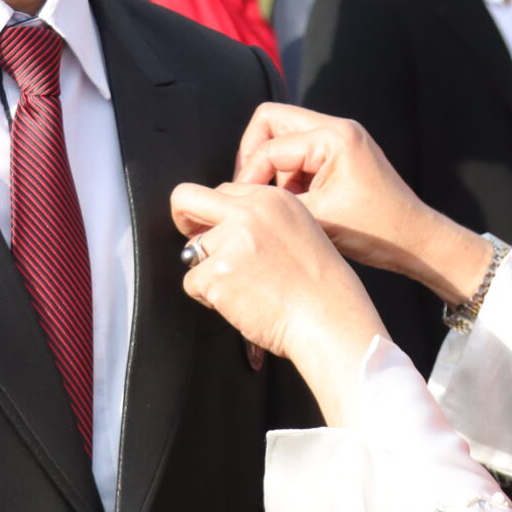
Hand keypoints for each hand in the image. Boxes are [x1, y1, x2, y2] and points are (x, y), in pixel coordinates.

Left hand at [171, 181, 389, 422]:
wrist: (329, 320)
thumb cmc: (320, 288)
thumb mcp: (299, 232)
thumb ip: (262, 220)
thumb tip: (220, 227)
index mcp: (272, 198)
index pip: (224, 190)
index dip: (216, 214)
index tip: (218, 229)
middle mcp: (248, 213)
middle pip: (187, 198)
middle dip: (182, 217)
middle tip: (190, 237)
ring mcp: (231, 242)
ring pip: (191, 252)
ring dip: (209, 272)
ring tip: (244, 289)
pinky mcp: (217, 274)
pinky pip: (192, 283)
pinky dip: (210, 298)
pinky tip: (241, 304)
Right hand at [232, 104, 489, 303]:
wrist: (416, 242)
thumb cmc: (376, 232)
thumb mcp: (318, 218)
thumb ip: (274, 202)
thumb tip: (237, 199)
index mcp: (334, 137)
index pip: (268, 145)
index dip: (248, 176)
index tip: (242, 205)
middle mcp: (338, 128)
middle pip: (270, 122)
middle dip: (253, 157)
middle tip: (249, 191)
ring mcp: (341, 138)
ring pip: (283, 138)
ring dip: (272, 169)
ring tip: (275, 203)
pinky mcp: (342, 154)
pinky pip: (300, 154)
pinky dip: (289, 176)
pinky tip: (293, 205)